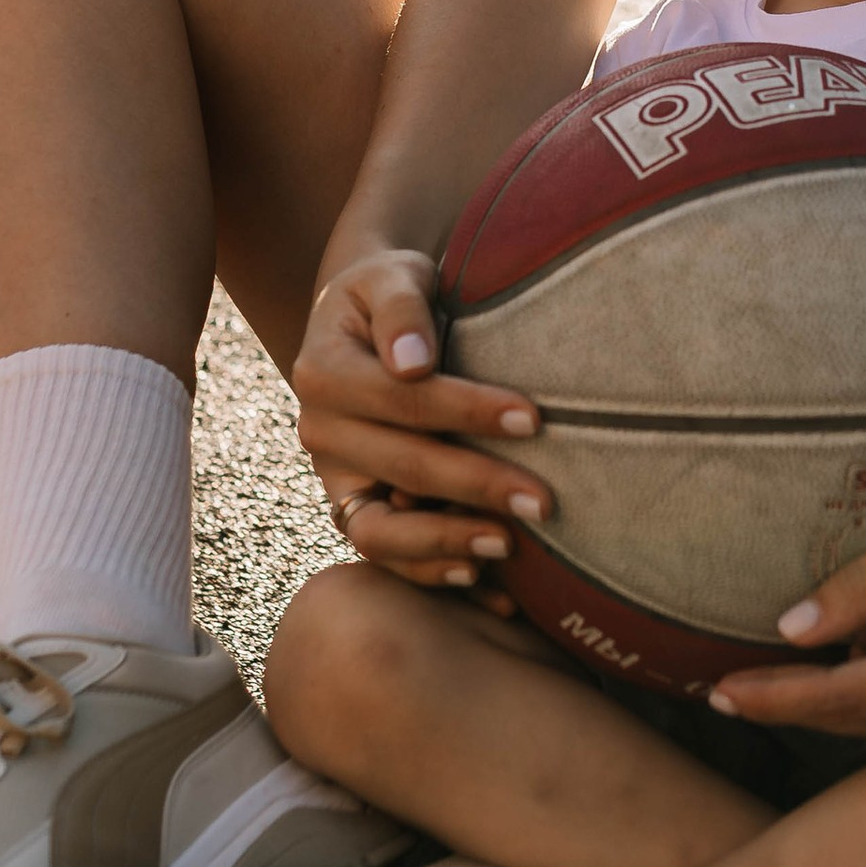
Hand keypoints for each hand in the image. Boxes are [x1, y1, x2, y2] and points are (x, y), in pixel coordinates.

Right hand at [293, 245, 548, 592]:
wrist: (369, 321)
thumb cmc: (392, 292)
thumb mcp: (392, 276)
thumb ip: (402, 308)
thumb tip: (412, 359)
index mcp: (323, 372)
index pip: (403, 399)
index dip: (467, 411)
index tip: (533, 418)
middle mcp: (321, 433)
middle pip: (402, 468)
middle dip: (476, 486)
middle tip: (544, 502)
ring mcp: (337, 480)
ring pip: (379, 533)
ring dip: (445, 544)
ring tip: (508, 548)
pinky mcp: (359, 510)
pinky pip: (391, 556)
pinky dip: (436, 575)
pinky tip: (492, 590)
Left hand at [709, 401, 865, 743]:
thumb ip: (861, 587)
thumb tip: (790, 629)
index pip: (841, 697)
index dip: (775, 697)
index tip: (718, 694)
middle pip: (862, 720)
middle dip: (793, 707)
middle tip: (725, 696)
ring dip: (835, 702)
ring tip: (774, 682)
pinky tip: (852, 661)